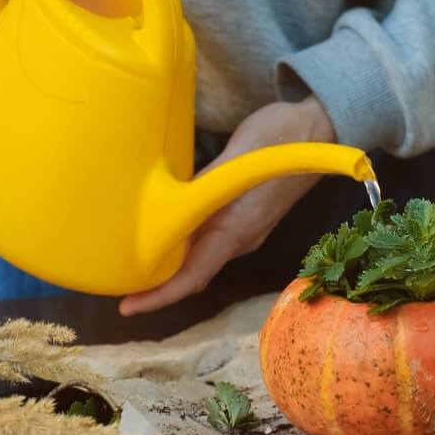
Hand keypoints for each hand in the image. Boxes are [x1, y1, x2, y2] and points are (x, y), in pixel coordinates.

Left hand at [118, 96, 337, 315]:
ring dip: (168, 265)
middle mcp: (240, 237)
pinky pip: (208, 242)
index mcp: (236, 229)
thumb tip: (167, 207)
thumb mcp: (238, 156)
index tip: (127, 307)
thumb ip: (204, 184)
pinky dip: (182, 246)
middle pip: (193, 273)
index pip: (193, 276)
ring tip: (131, 261)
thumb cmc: (281, 137)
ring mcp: (245, 229)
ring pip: (200, 258)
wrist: (320, 127)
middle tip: (114, 282)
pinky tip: (164, 232)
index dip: (159, 296)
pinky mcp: (245, 216)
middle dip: (155, 285)